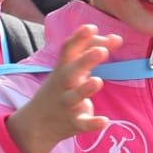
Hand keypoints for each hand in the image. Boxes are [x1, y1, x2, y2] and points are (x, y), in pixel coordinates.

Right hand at [5, 25, 120, 152]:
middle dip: (85, 60)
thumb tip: (116, 38)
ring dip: (85, 89)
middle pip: (71, 71)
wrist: (36, 124)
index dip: (78, 38)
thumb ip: (90, 52)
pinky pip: (83, 124)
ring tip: (97, 81)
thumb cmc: (60, 89)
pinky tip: (104, 121)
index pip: (68, 49)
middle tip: (102, 51)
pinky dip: (92, 123)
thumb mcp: (68, 69)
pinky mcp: (73, 123)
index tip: (91, 27)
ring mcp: (67, 105)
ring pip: (75, 97)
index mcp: (62, 69)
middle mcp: (63, 85)